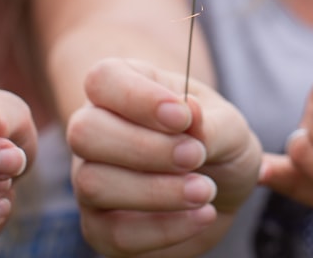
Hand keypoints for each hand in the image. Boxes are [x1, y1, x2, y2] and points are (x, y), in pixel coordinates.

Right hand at [69, 57, 261, 256]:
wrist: (223, 188)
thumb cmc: (217, 141)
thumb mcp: (227, 125)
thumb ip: (209, 121)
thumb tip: (190, 110)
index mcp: (121, 88)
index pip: (103, 80)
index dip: (138, 98)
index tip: (184, 117)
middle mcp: (95, 130)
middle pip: (85, 132)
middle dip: (145, 148)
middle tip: (196, 156)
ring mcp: (90, 179)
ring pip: (93, 184)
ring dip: (155, 191)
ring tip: (204, 191)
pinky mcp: (99, 227)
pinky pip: (113, 233)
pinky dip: (163, 229)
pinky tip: (201, 216)